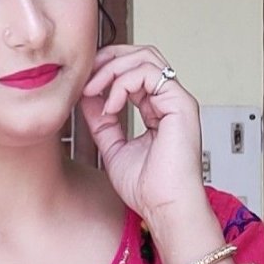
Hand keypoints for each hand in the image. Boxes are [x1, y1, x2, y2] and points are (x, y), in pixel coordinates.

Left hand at [79, 44, 206, 229]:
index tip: (83, 86)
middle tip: (85, 79)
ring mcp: (177, 100)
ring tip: (93, 90)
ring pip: (145, 58)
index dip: (106, 70)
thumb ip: (102, 122)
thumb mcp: (113, 147)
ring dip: (112, 69)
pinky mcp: (180, 104)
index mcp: (158, 110)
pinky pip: (149, 74)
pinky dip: (123, 84)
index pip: (134, 72)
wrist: (164, 208)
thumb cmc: (148, 189)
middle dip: (108, 60)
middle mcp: (170, 101)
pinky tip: (110, 106)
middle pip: (142, 55)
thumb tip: (87, 97)